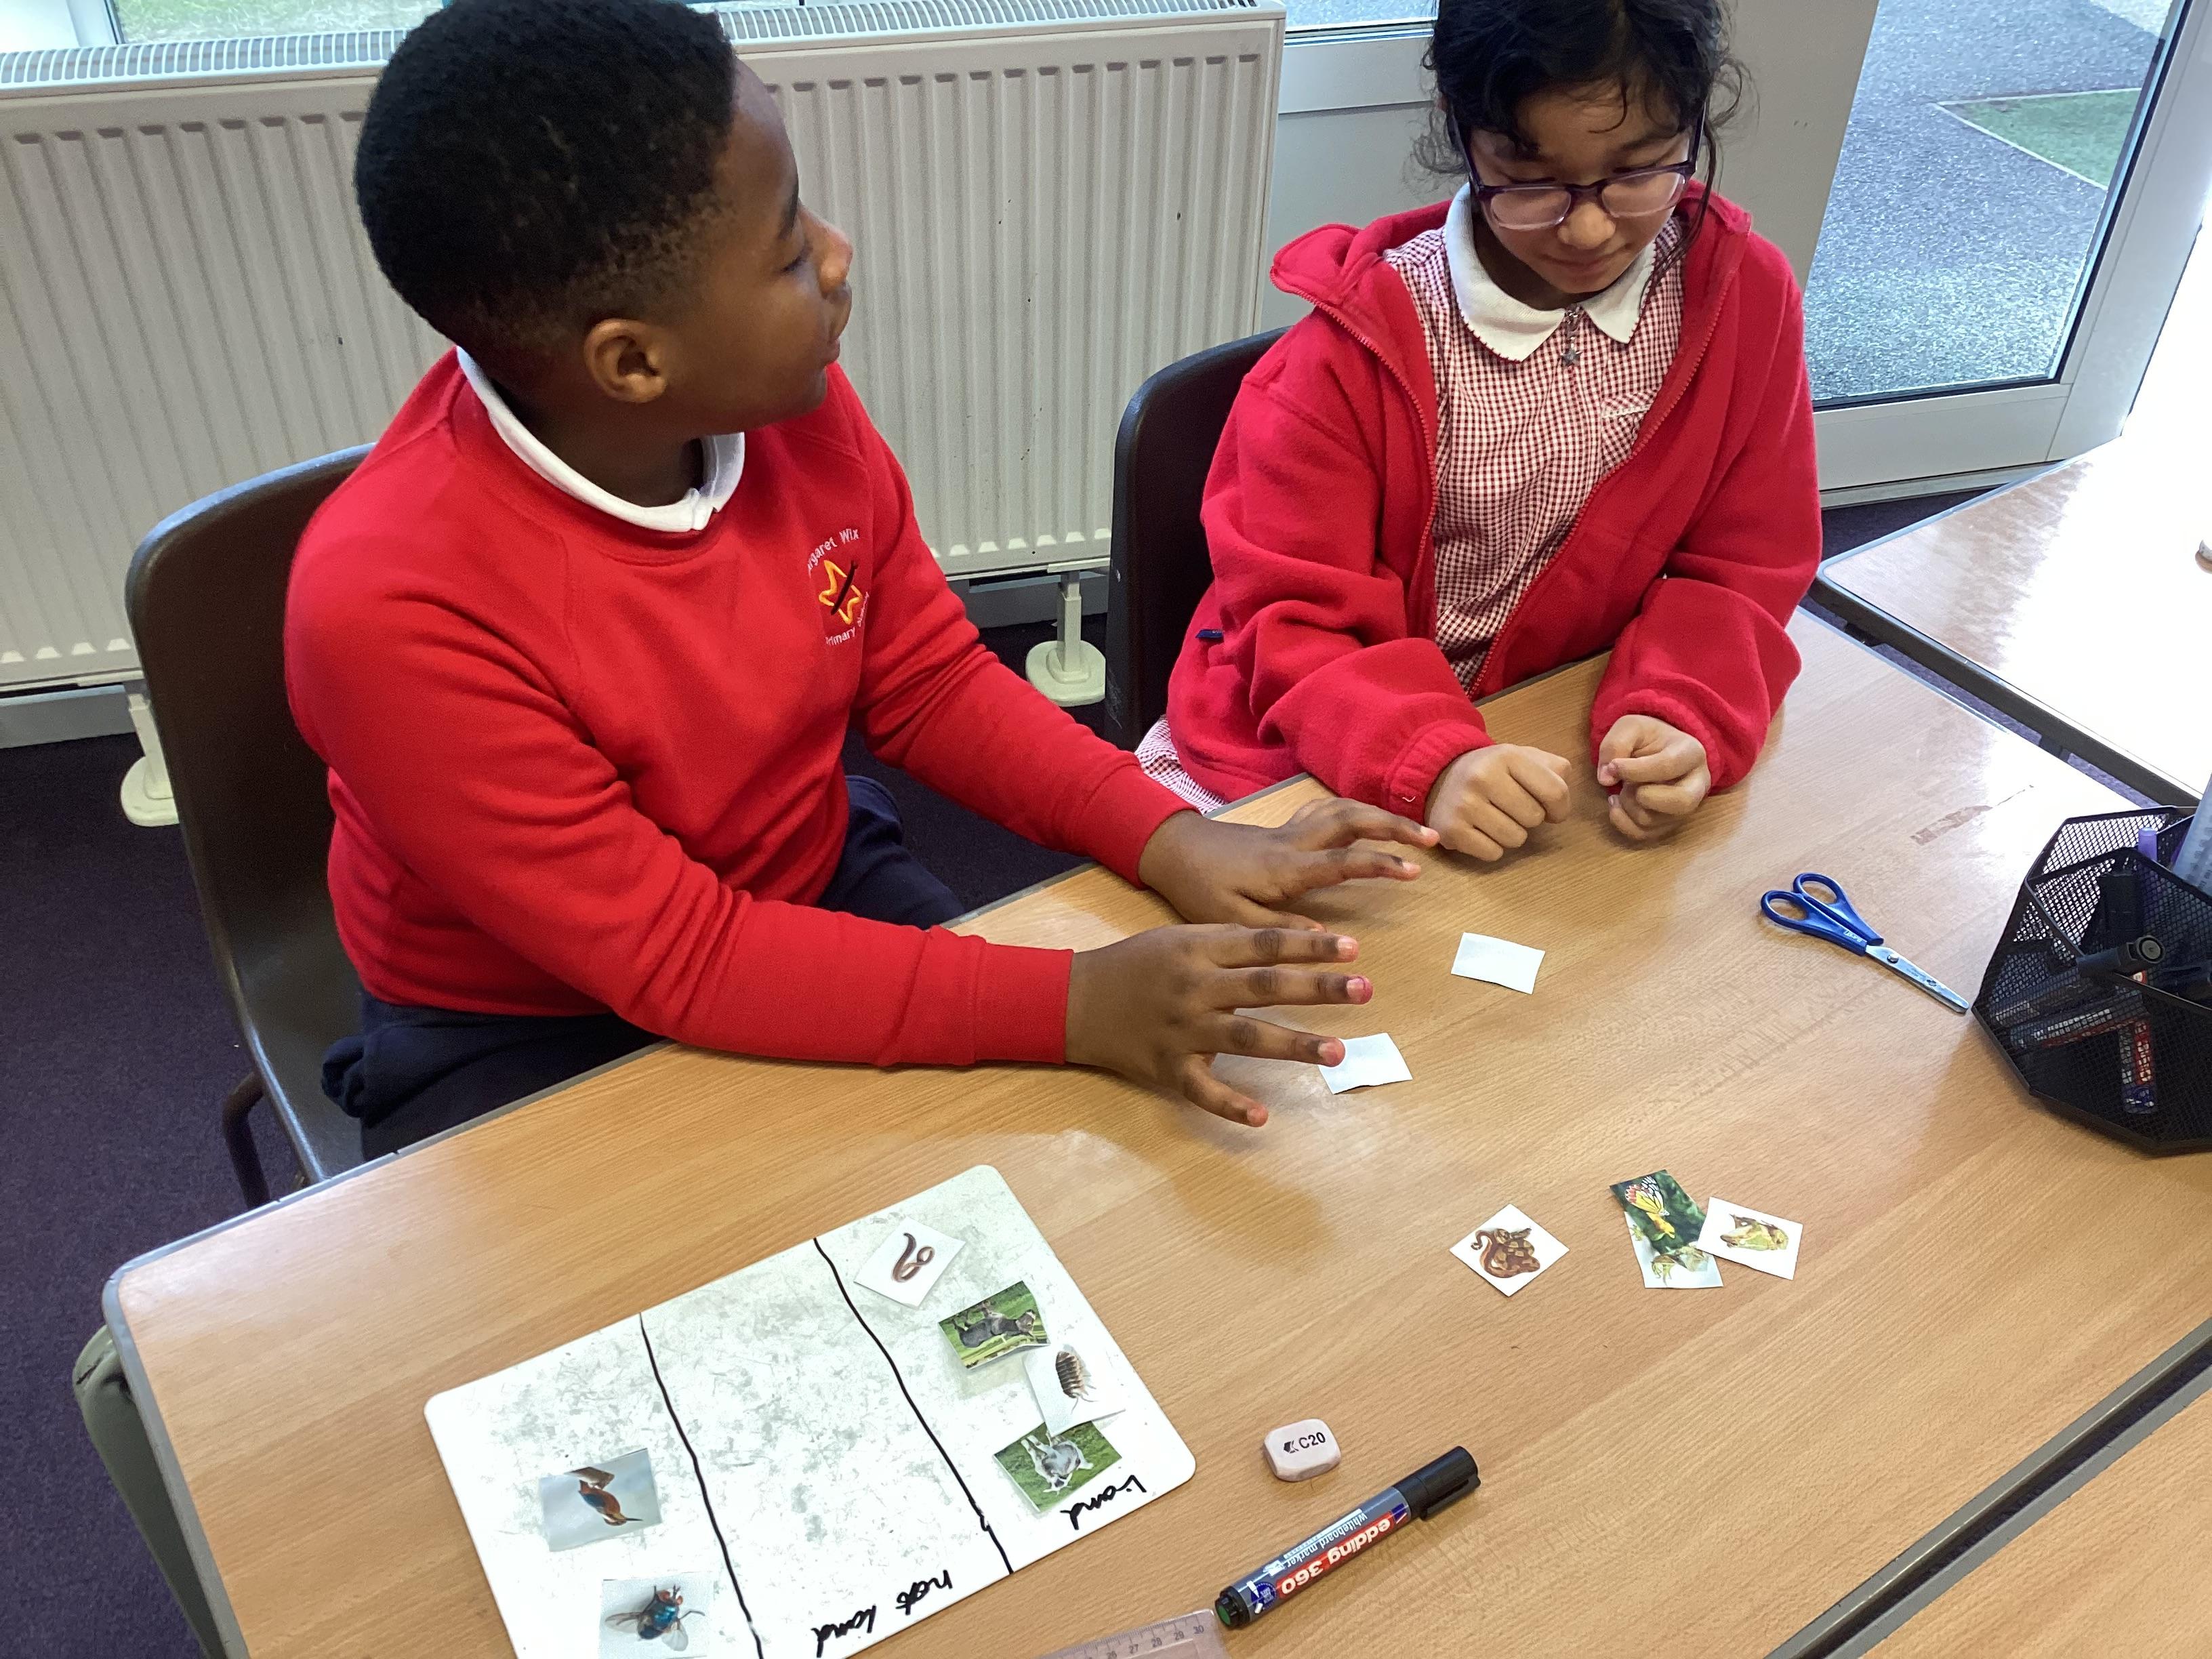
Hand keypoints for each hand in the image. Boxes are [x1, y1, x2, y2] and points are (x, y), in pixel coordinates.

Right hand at [1066, 924, 1372, 1125]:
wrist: (1077, 1000)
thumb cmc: (1137, 964)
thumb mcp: (1179, 938)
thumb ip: (1230, 942)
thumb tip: (1293, 943)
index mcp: (1198, 951)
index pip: (1264, 945)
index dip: (1309, 946)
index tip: (1353, 947)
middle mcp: (1195, 988)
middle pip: (1264, 986)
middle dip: (1317, 988)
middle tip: (1364, 989)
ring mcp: (1182, 1031)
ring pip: (1245, 1038)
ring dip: (1294, 1045)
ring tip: (1339, 1051)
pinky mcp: (1168, 1068)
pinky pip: (1203, 1091)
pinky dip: (1231, 1105)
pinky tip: (1263, 1118)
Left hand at [1137, 798, 1435, 928]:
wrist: (1172, 850)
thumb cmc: (1198, 888)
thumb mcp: (1231, 921)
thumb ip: (1279, 931)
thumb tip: (1327, 941)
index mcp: (1285, 867)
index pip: (1343, 860)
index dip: (1381, 863)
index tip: (1415, 870)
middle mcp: (1293, 842)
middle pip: (1352, 820)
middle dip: (1395, 826)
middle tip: (1432, 838)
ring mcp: (1289, 831)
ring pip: (1342, 810)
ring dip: (1379, 814)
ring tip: (1413, 829)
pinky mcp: (1284, 830)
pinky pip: (1327, 811)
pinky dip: (1354, 811)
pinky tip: (1368, 821)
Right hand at [1424, 744, 1572, 860]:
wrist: (1439, 776)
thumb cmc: (1491, 771)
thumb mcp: (1521, 757)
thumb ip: (1552, 769)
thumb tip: (1562, 801)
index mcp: (1506, 756)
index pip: (1555, 792)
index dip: (1561, 808)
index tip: (1553, 811)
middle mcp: (1482, 777)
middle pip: (1535, 818)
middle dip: (1530, 818)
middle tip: (1512, 809)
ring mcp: (1464, 805)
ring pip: (1515, 839)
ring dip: (1512, 834)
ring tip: (1496, 818)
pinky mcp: (1451, 831)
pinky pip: (1493, 853)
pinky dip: (1492, 847)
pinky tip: (1480, 830)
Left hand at [1597, 715, 1709, 840]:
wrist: (1657, 751)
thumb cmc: (1647, 738)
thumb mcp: (1630, 727)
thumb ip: (1616, 745)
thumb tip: (1606, 779)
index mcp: (1692, 753)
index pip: (1668, 766)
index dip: (1635, 769)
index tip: (1613, 766)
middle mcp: (1697, 785)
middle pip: (1680, 803)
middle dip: (1643, 796)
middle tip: (1628, 783)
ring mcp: (1685, 809)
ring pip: (1654, 820)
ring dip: (1627, 804)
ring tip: (1624, 787)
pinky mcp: (1668, 824)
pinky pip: (1643, 834)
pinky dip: (1621, 821)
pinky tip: (1617, 803)